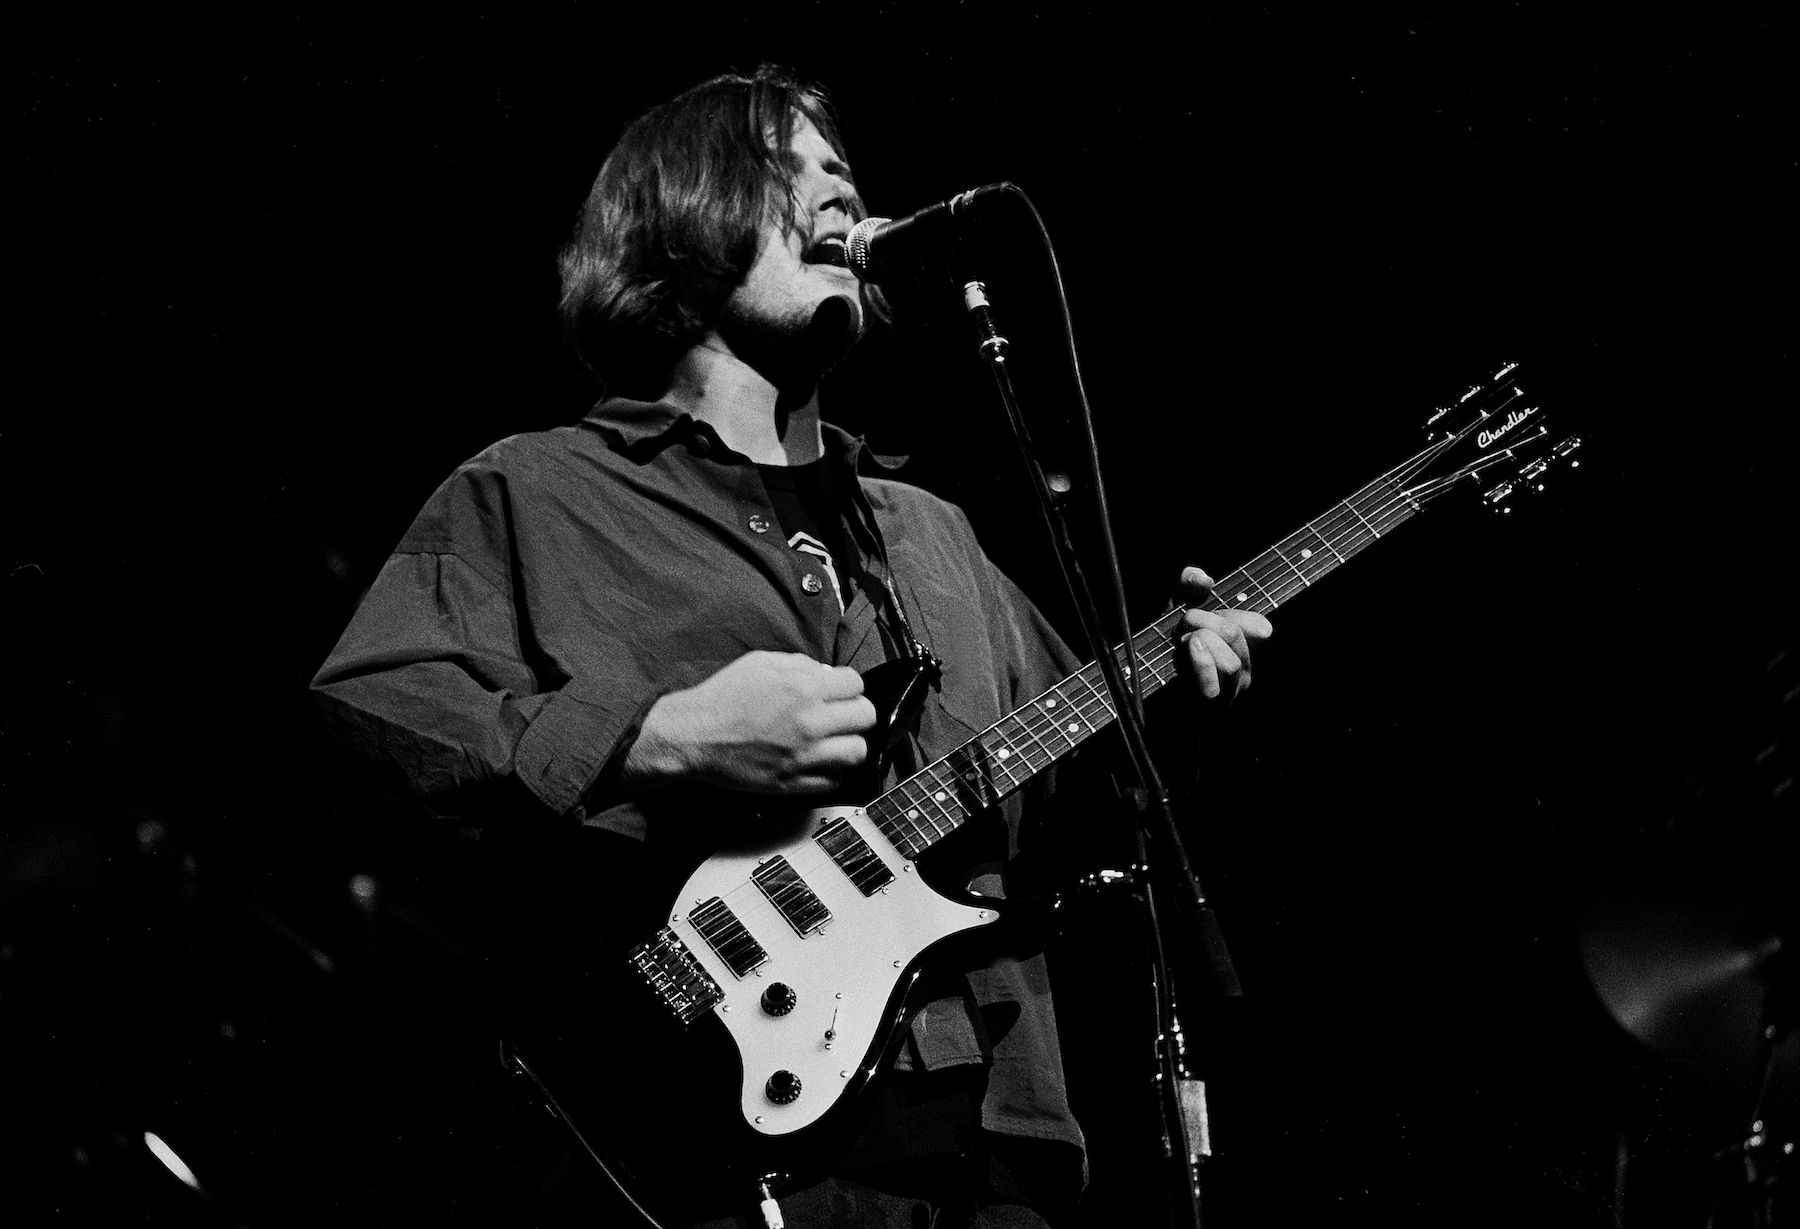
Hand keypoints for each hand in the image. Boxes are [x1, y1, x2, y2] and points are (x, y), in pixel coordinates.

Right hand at [623, 651, 876, 795]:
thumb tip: (827, 674)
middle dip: (855, 712)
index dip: (848, 687)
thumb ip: (800, 664)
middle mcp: (810, 721)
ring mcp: (804, 755)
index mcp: (803, 687)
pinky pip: (835, 780)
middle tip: (841, 716)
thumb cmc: (723, 697)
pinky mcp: (794, 781)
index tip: (840, 693)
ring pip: (857, 752)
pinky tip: (819, 762)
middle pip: (866, 717)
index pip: (856, 685)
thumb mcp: (761, 663)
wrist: (694, 735)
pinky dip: (832, 771)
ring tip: (835, 741)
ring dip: (849, 744)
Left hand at [1174, 566, 1272, 699]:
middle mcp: (1244, 672)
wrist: (1146, 681)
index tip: (1205, 617)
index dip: (1229, 614)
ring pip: (1230, 664)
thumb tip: (1204, 580)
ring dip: (1198, 644)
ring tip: (1183, 644)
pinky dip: (1201, 665)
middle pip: (1234, 636)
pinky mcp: (1207, 709)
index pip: (1261, 629)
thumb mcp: (1177, 604)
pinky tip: (1189, 650)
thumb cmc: (1170, 642)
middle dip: (1200, 620)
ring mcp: (1229, 694)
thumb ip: (1189, 582)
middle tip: (1182, 627)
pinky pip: (1212, 689)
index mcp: (1246, 649)